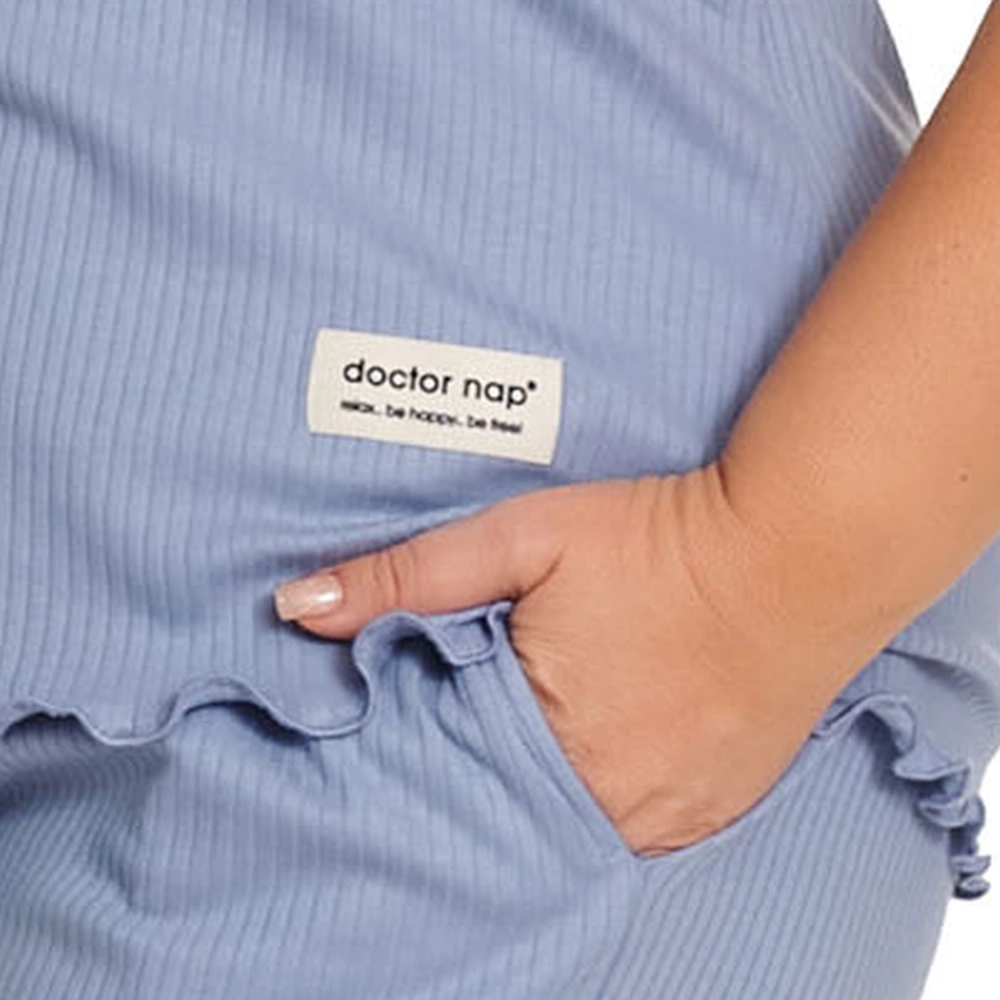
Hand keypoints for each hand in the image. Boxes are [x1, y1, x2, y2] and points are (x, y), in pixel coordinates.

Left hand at [273, 467, 847, 854]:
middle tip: (493, 706)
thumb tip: (298, 608)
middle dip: (485, 766)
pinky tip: (608, 738)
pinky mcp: (710, 809)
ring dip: (548, 780)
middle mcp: (607, 799)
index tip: (422, 712)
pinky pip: (633, 824)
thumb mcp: (521, 538)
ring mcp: (666, 814)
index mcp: (545, 739)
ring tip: (555, 718)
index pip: (443, 775)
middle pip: (506, 807)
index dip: (424, 741)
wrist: (798, 551)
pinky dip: (606, 790)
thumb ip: (407, 578)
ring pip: (569, 822)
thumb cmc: (656, 540)